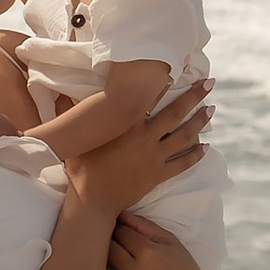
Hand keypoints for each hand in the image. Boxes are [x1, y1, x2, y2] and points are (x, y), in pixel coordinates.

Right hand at [70, 75, 209, 217]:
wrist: (93, 201)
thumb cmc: (81, 168)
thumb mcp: (78, 138)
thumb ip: (71, 112)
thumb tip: (58, 92)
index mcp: (127, 125)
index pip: (151, 98)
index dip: (166, 82)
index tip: (180, 68)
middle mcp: (145, 138)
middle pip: (176, 113)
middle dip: (195, 97)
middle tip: (210, 83)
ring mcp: (154, 157)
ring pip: (185, 136)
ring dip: (200, 122)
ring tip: (211, 109)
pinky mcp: (159, 175)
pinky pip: (183, 163)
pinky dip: (196, 154)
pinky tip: (206, 147)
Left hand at [104, 209, 213, 269]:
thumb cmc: (183, 267)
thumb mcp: (170, 241)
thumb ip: (144, 226)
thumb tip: (119, 212)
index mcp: (149, 252)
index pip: (120, 232)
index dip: (119, 230)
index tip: (120, 232)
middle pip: (108, 249)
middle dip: (108, 244)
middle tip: (109, 245)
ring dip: (99, 266)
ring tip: (101, 263)